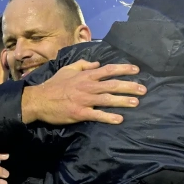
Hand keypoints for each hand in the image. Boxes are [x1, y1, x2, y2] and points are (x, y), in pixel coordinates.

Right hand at [21, 60, 145, 124]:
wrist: (39, 100)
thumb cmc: (54, 85)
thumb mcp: (68, 69)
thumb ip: (83, 65)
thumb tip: (97, 64)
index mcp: (86, 75)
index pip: (108, 70)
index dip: (123, 69)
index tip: (136, 69)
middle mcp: (88, 86)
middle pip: (112, 84)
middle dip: (130, 86)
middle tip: (144, 89)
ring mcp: (84, 100)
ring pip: (108, 99)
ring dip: (123, 101)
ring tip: (136, 103)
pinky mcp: (80, 113)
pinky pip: (97, 115)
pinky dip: (109, 117)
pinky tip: (120, 119)